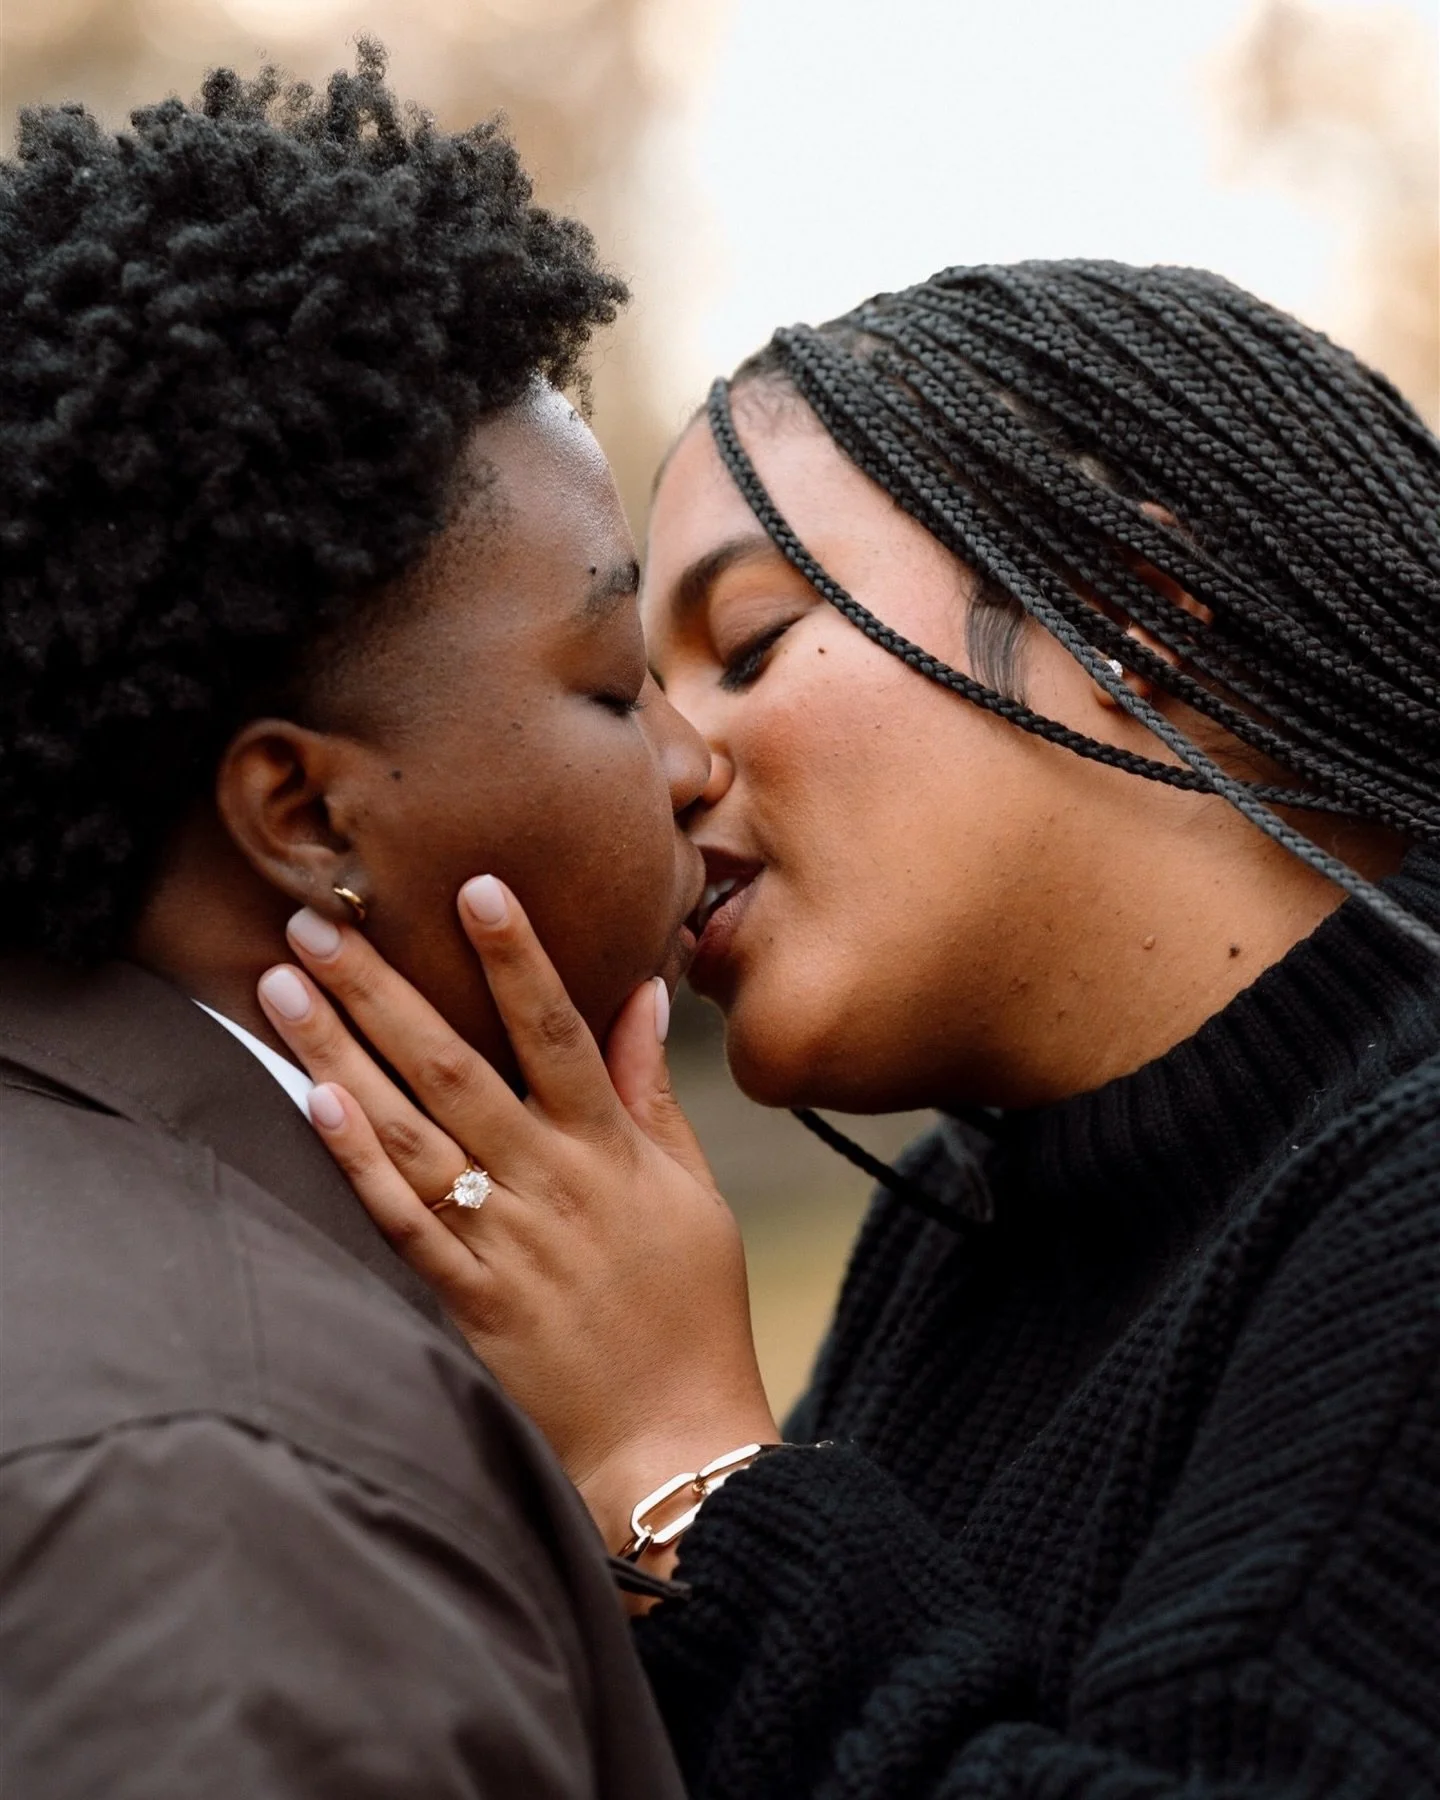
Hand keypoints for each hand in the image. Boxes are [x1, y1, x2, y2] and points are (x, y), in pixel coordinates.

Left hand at [257, 877, 779, 1553]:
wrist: (677, 1443)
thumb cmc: (691, 1308)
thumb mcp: (690, 1190)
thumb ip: (652, 1091)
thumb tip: (645, 996)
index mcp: (609, 1148)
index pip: (558, 1029)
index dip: (517, 956)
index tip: (475, 886)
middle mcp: (548, 1182)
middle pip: (453, 1066)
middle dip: (382, 988)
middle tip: (318, 921)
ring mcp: (502, 1241)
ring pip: (409, 1132)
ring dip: (341, 1055)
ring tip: (284, 989)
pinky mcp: (466, 1300)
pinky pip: (401, 1221)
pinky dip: (356, 1163)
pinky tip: (312, 1103)